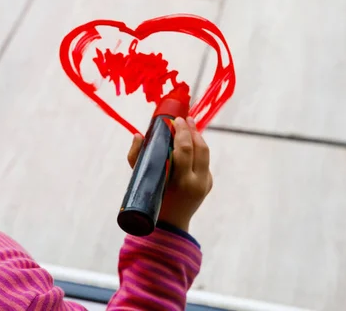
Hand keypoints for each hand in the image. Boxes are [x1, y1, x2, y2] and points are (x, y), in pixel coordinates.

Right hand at [127, 117, 212, 231]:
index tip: (176, 120)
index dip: (182, 131)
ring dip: (197, 136)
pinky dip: (197, 148)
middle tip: (183, 119)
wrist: (169, 225)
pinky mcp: (208, 183)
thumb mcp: (141, 180)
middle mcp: (198, 182)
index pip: (185, 149)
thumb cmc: (150, 200)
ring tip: (188, 125)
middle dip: (192, 130)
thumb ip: (136, 157)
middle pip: (200, 148)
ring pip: (205, 152)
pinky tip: (189, 142)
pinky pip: (204, 160)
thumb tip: (138, 135)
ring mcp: (205, 183)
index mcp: (182, 182)